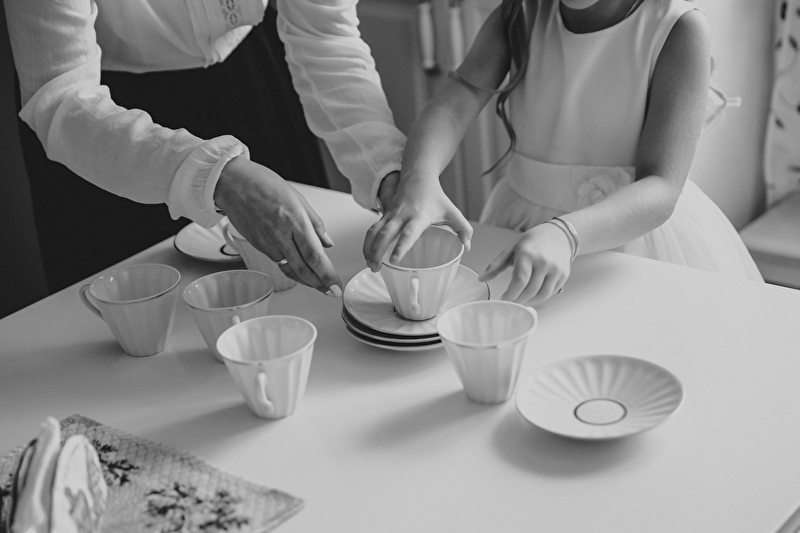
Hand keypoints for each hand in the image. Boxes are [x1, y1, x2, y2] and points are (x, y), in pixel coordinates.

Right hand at [214, 156, 341, 295]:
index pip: (315, 256)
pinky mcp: (258, 247)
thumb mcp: (297, 198)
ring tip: (319, 285)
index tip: (336, 286)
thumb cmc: (262, 184)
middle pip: (303, 269)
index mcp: (295, 222)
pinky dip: (291, 268)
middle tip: (331, 293)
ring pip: (290, 268)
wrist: (231, 183)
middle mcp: (281, 236)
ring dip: (306, 279)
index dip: (327, 275)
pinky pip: (278, 261)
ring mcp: (268, 244)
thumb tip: (327, 242)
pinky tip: (299, 269)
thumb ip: (315, 223)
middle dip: (320, 285)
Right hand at [363, 171, 472, 270]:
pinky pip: (372, 230)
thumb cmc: (435, 196)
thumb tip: (466, 247)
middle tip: (375, 267)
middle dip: (377, 251)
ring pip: (374, 232)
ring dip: (369, 249)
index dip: (401, 246)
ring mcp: (390, 214)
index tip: (394, 259)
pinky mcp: (384, 214)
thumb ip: (463, 229)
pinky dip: (367, 243)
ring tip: (370, 265)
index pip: (409, 233)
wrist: (418, 176)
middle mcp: (402, 215)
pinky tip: (368, 256)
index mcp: (419, 216)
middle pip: (385, 234)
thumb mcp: (452, 211)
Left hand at [479, 222, 571, 304]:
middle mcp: (543, 262)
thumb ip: (496, 264)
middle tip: (512, 300)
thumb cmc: (532, 241)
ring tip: (522, 298)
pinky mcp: (564, 275)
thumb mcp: (512, 248)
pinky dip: (540, 297)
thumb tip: (481, 278)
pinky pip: (551, 293)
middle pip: (530, 290)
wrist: (559, 235)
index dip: (511, 294)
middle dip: (518, 299)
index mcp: (527, 254)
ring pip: (542, 295)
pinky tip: (533, 293)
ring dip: (529, 301)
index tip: (504, 298)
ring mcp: (556, 269)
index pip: (519, 280)